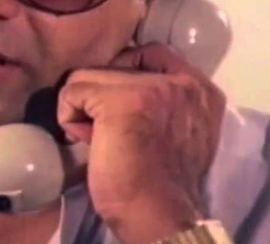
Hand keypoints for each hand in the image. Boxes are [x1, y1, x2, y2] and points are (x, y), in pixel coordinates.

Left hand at [57, 43, 225, 243]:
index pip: (151, 53)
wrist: (158, 217)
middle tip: (107, 132)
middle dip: (103, 94)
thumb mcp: (177, 131)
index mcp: (201, 90)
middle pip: (117, 63)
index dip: (124, 73)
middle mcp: (183, 82)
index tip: (114, 105)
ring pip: (90, 75)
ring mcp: (151, 87)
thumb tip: (114, 89)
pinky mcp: (119, 100)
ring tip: (96, 138)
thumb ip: (162, 104)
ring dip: (83, 107)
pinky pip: (72, 90)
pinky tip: (84, 141)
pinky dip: (68, 116)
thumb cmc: (160, 183)